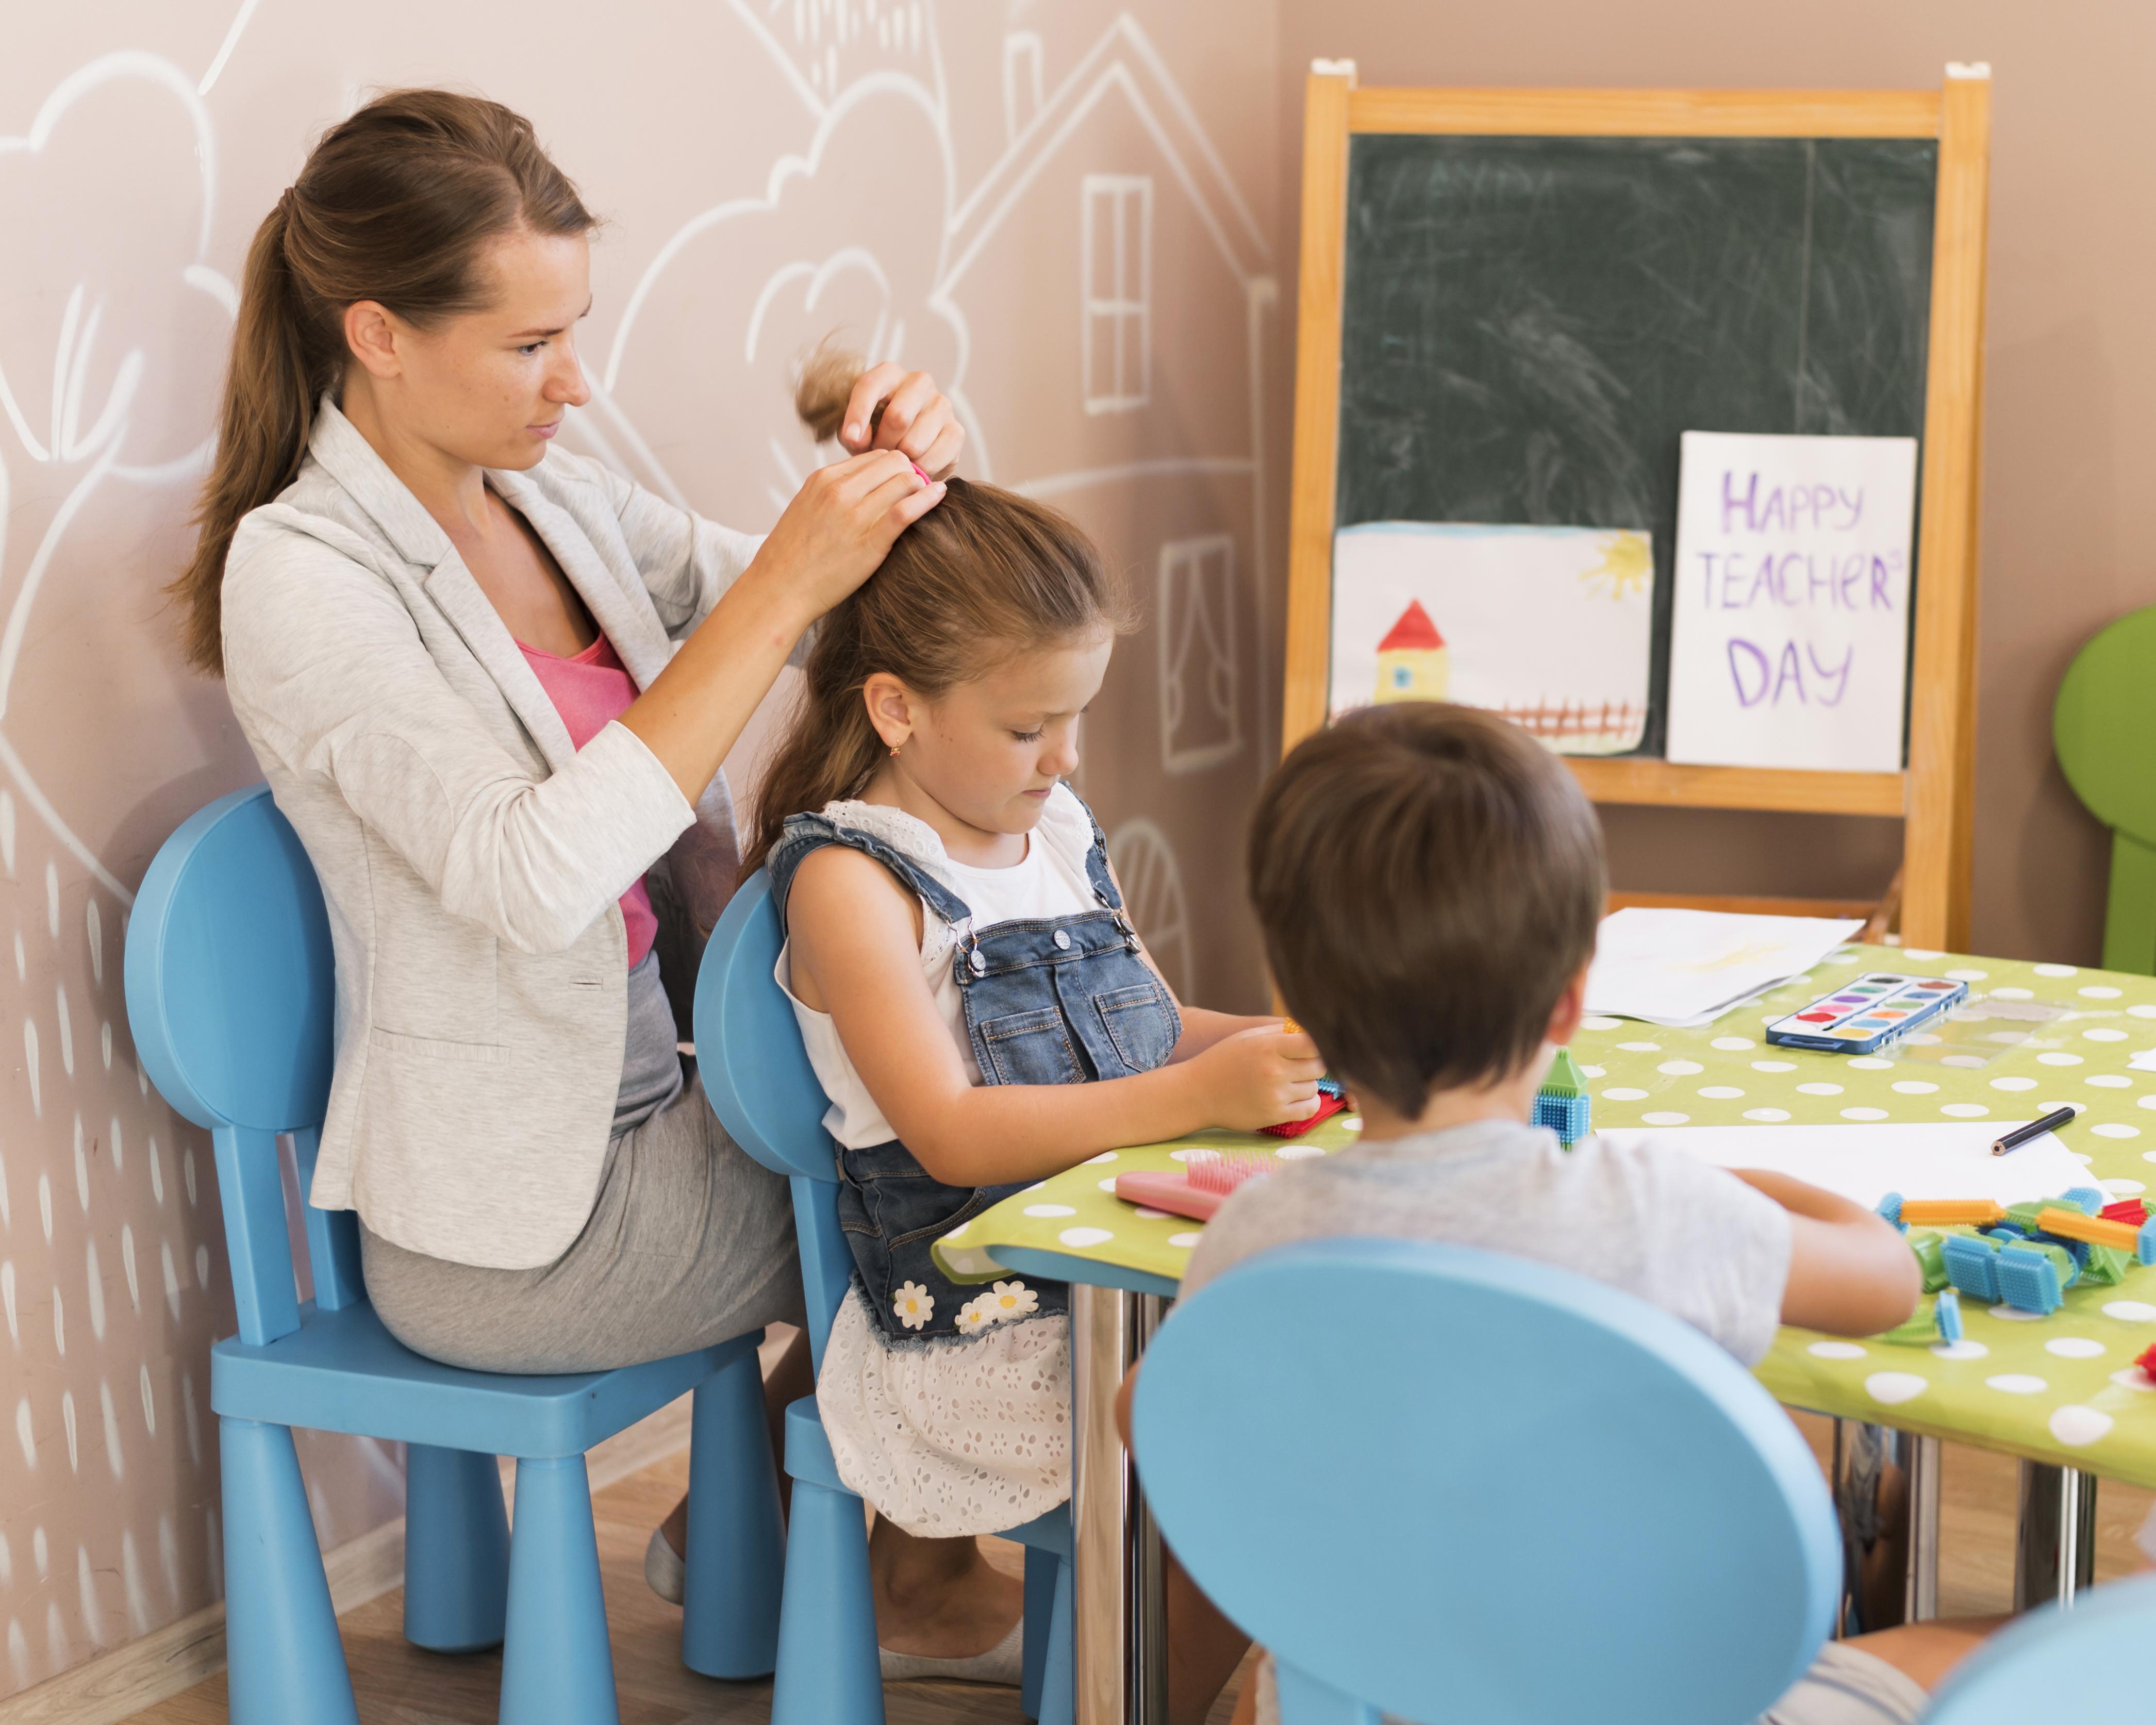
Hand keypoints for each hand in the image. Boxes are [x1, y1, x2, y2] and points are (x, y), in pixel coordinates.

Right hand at [749, 449, 943, 620]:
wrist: (778, 590)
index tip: (903, 481)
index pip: (874, 455)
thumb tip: (865, 485)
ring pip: (905, 479)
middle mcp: (840, 490)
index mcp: (824, 479)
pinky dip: (928, 499)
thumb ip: (834, 493)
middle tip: (919, 489)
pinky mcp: (870, 542)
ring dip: (921, 486)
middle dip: (911, 472)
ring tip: (927, 497)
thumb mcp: (807, 509)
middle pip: (894, 462)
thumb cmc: (793, 556)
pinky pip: (907, 509)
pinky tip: (940, 495)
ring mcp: (855, 515)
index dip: (894, 466)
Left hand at [837, 364, 965, 477]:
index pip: (871, 386)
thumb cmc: (875, 433)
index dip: (858, 414)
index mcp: (890, 373)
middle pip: (898, 417)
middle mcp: (920, 382)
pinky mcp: (957, 430)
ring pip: (915, 443)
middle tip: (878, 454)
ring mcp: (942, 405)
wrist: (905, 446)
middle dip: (883, 444)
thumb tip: (859, 440)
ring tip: (896, 460)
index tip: (850, 439)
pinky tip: (914, 467)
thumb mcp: (856, 430)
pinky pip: (934, 458)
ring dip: (901, 460)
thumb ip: (852, 434)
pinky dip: (920, 470)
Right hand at [1188, 1024, 1323, 1131]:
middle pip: (1319, 1065)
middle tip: (1300, 1064)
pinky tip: (1297, 1096)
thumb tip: (1309, 1030)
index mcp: (1268, 1047)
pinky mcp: (1274, 1115)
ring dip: (1307, 1083)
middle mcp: (1274, 1071)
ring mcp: (1275, 1095)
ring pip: (1314, 1087)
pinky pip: (1309, 1109)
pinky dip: (1309, 1102)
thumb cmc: (1222, 1060)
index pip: (1313, 1043)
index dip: (1318, 1044)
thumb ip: (1279, 1031)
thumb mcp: (1247, 1037)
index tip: (1311, 1047)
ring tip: (1289, 1081)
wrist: (1196, 1093)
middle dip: (1314, 1063)